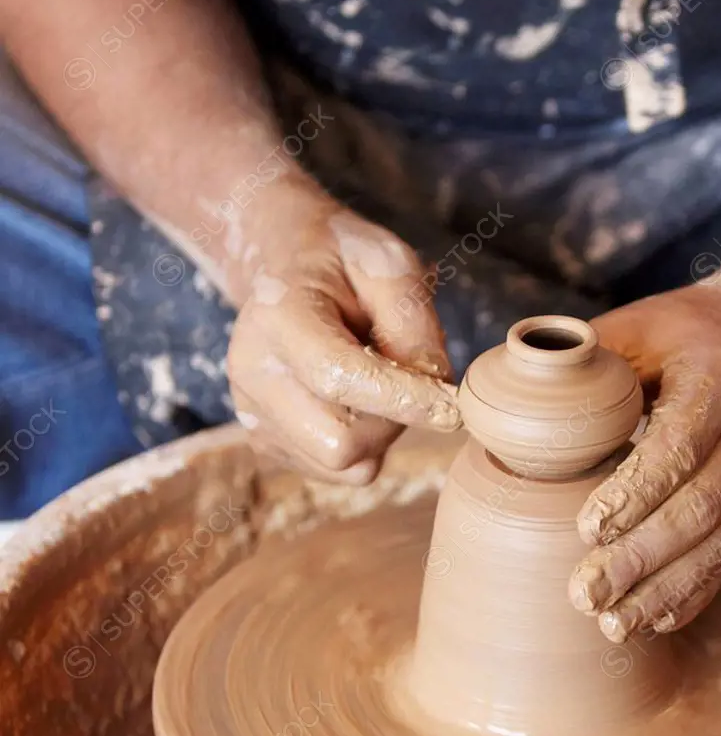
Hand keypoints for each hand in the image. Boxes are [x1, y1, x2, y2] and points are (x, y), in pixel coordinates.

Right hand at [227, 185, 459, 484]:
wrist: (288, 269)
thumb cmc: (344, 264)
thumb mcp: (389, 266)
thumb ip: (413, 324)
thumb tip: (437, 388)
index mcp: (276, 317)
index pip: (338, 377)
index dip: (403, 399)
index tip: (453, 407)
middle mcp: (252, 373)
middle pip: (340, 441)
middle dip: (392, 421)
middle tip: (407, 379)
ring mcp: (254, 414)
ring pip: (343, 464)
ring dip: (381, 435)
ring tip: (377, 382)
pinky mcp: (268, 443)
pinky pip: (338, 471)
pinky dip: (364, 445)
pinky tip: (358, 402)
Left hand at [568, 281, 720, 640]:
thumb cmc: (696, 331)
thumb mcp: (644, 325)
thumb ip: (589, 362)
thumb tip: (516, 401)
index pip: (680, 445)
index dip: (636, 491)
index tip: (588, 528)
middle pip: (700, 508)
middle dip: (641, 558)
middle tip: (585, 594)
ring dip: (666, 591)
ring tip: (613, 625)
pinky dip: (695, 594)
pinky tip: (654, 621)